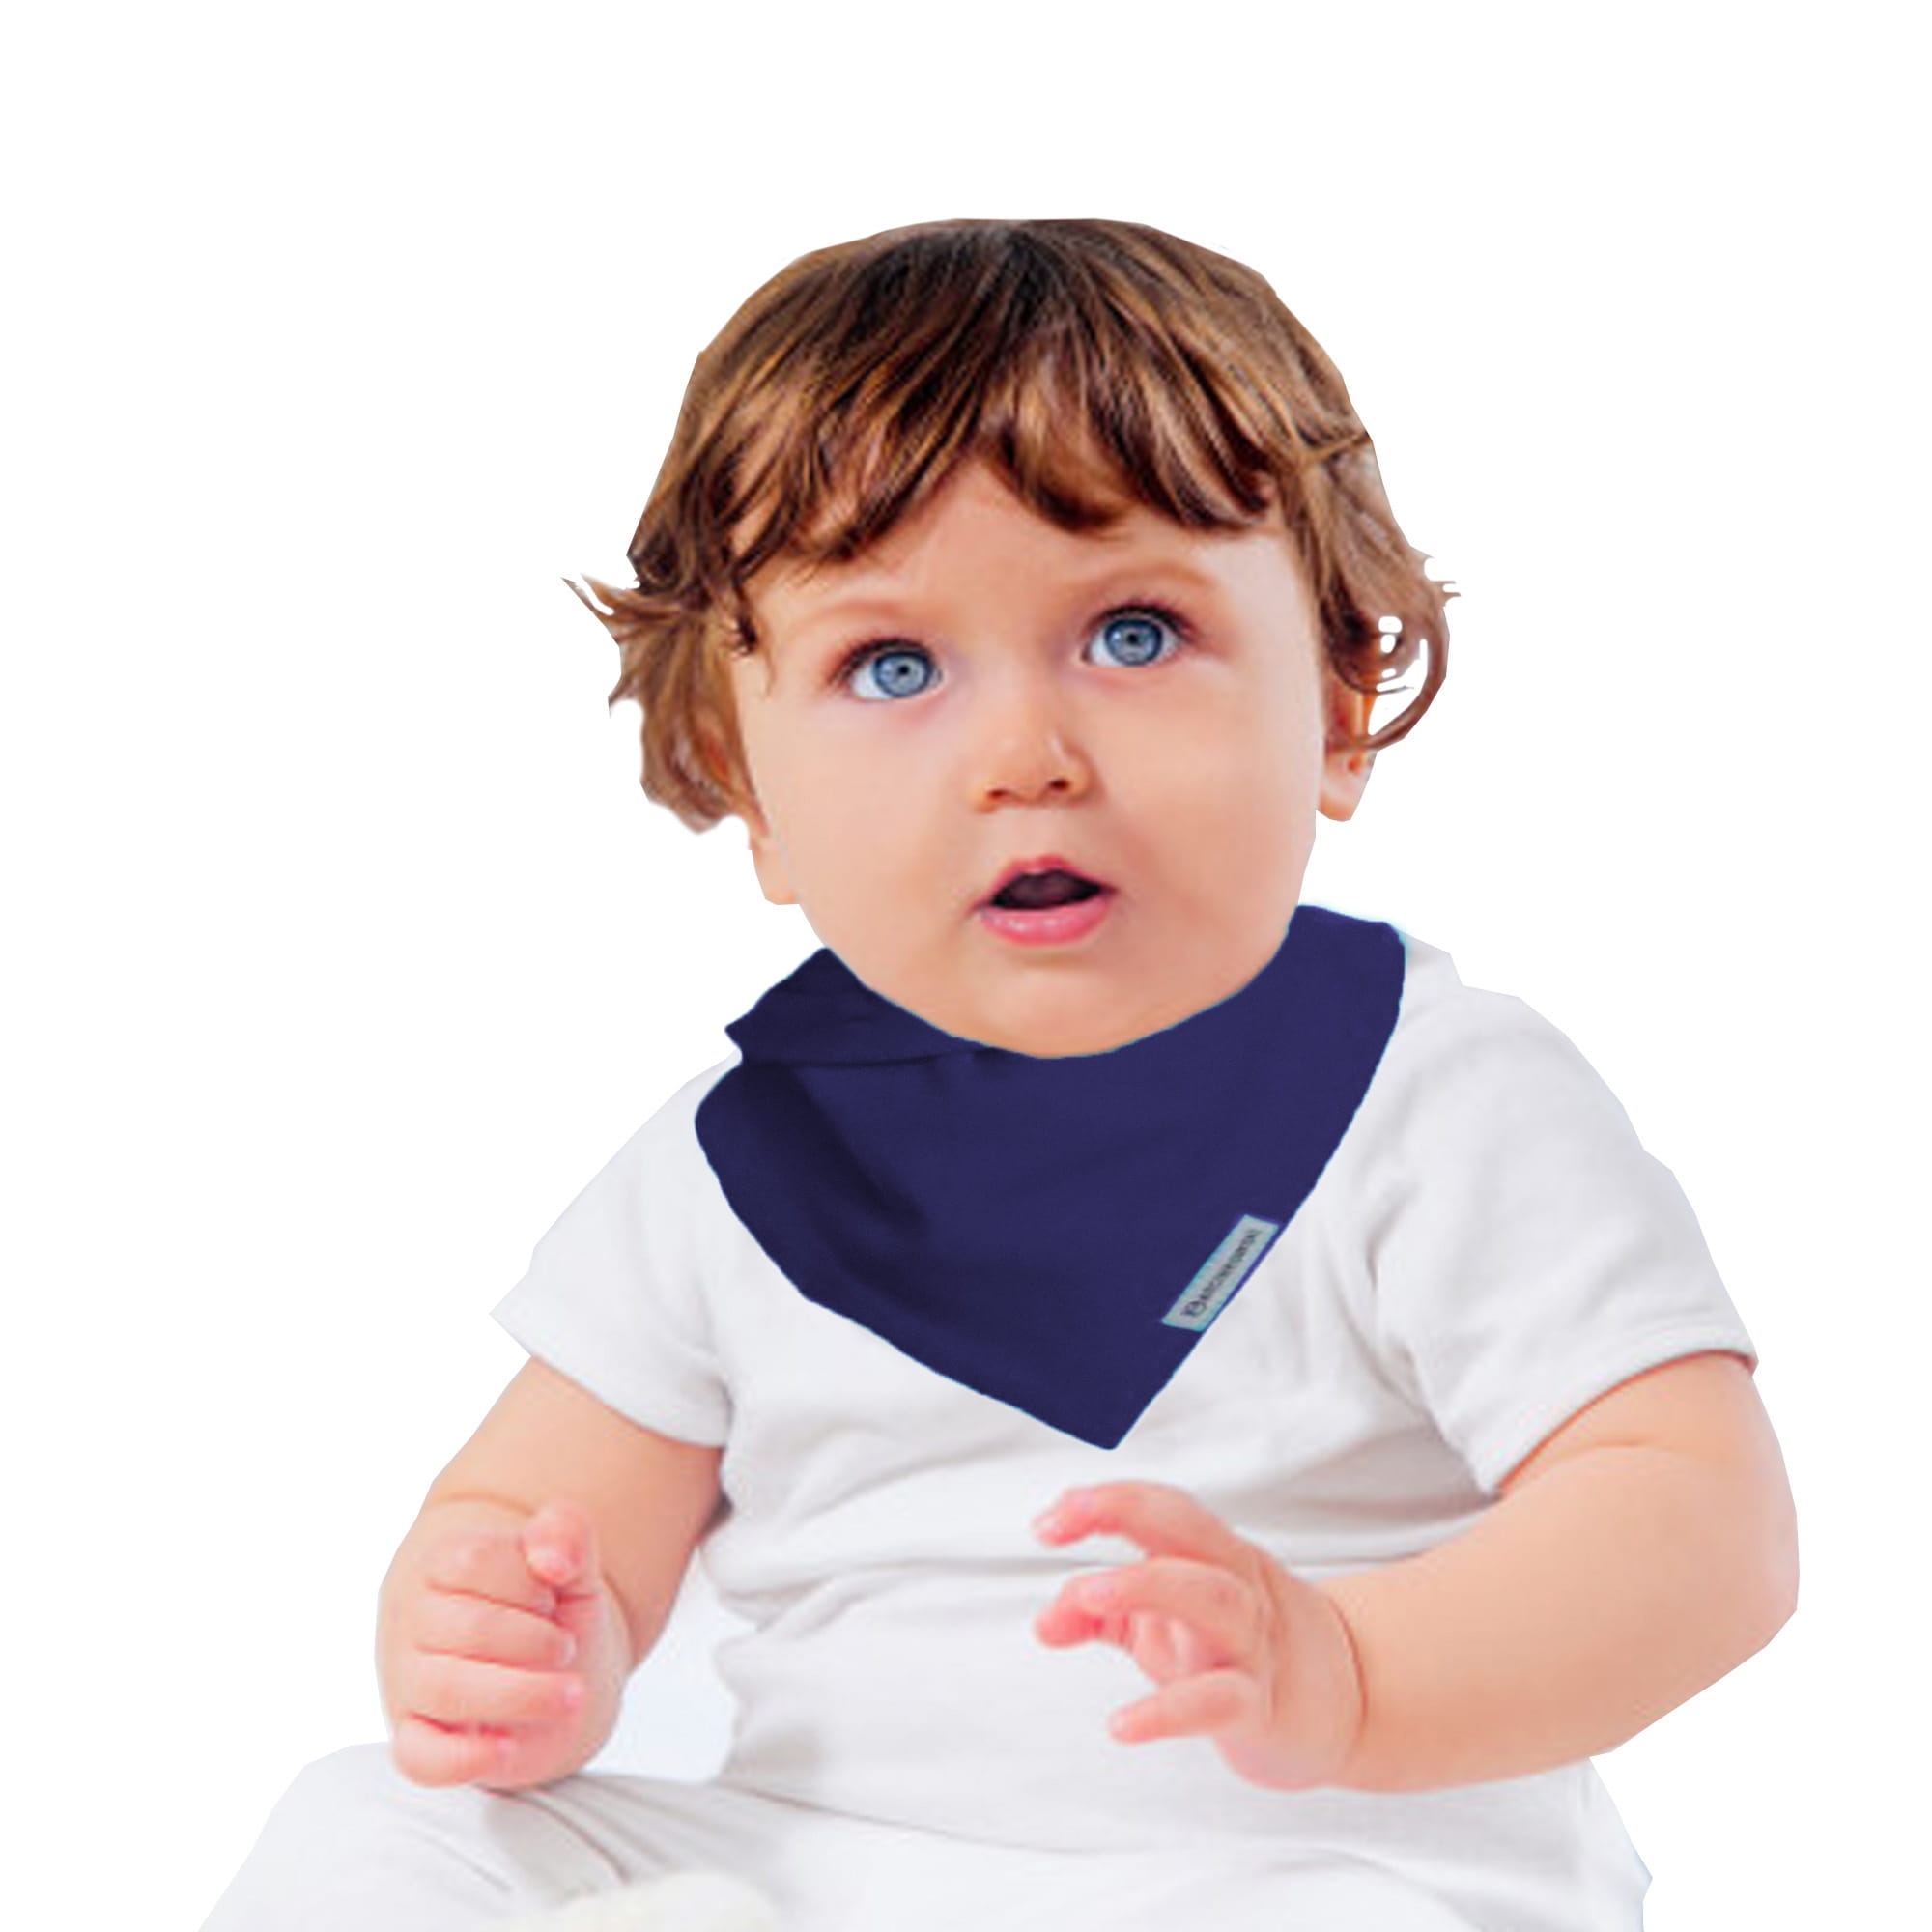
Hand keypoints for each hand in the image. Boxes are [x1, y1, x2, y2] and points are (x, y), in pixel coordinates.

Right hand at [383, 1500, 630, 1790]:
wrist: (551, 1670)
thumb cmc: (550, 1611)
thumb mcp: (572, 1564)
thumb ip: (566, 1533)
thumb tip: (551, 1559)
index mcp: (443, 1564)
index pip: (472, 1561)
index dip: (527, 1581)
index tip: (554, 1595)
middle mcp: (416, 1622)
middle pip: (467, 1629)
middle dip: (535, 1640)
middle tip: (565, 1647)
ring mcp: (411, 1683)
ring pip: (447, 1690)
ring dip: (521, 1693)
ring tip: (570, 1694)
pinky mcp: (418, 1741)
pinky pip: (420, 1757)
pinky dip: (464, 1758)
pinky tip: (508, 1748)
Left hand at [1032, 1481, 1363, 1790]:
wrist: (1342, 1704)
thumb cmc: (1236, 1649)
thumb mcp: (1165, 1622)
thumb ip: (1100, 1616)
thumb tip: (1044, 1624)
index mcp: (1214, 1556)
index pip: (1162, 1508)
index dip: (1106, 1501)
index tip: (1046, 1520)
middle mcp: (1238, 1587)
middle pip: (1187, 1532)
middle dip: (1123, 1514)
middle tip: (1054, 1526)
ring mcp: (1253, 1643)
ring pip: (1212, 1597)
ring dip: (1146, 1585)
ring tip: (1088, 1594)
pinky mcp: (1259, 1706)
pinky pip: (1218, 1702)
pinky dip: (1168, 1711)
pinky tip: (1121, 1724)